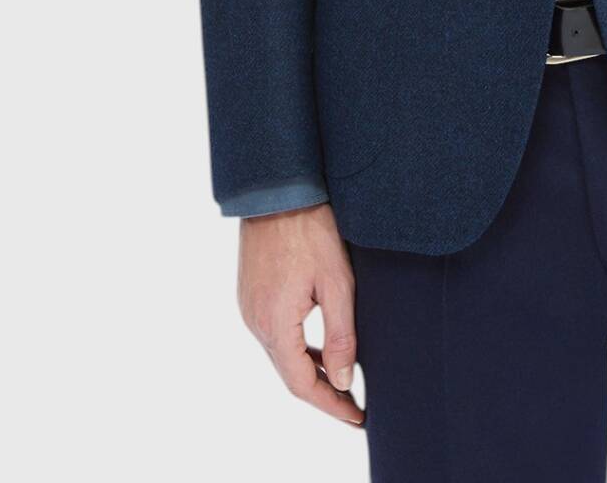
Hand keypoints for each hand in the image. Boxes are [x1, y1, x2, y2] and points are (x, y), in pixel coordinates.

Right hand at [237, 201, 364, 426]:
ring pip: (281, 355)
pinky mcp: (251, 294)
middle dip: (322, 392)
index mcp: (275, 324)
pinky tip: (318, 347)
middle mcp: (255, 322)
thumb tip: (342, 380)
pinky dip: (297, 348)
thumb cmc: (310, 229)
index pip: (302, 384)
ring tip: (341, 380)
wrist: (277, 190)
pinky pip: (274, 334)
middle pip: (289, 374)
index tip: (356, 417)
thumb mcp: (336, 282)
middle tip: (353, 406)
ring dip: (309, 370)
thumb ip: (340, 335)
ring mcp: (250, 307)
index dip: (330, 405)